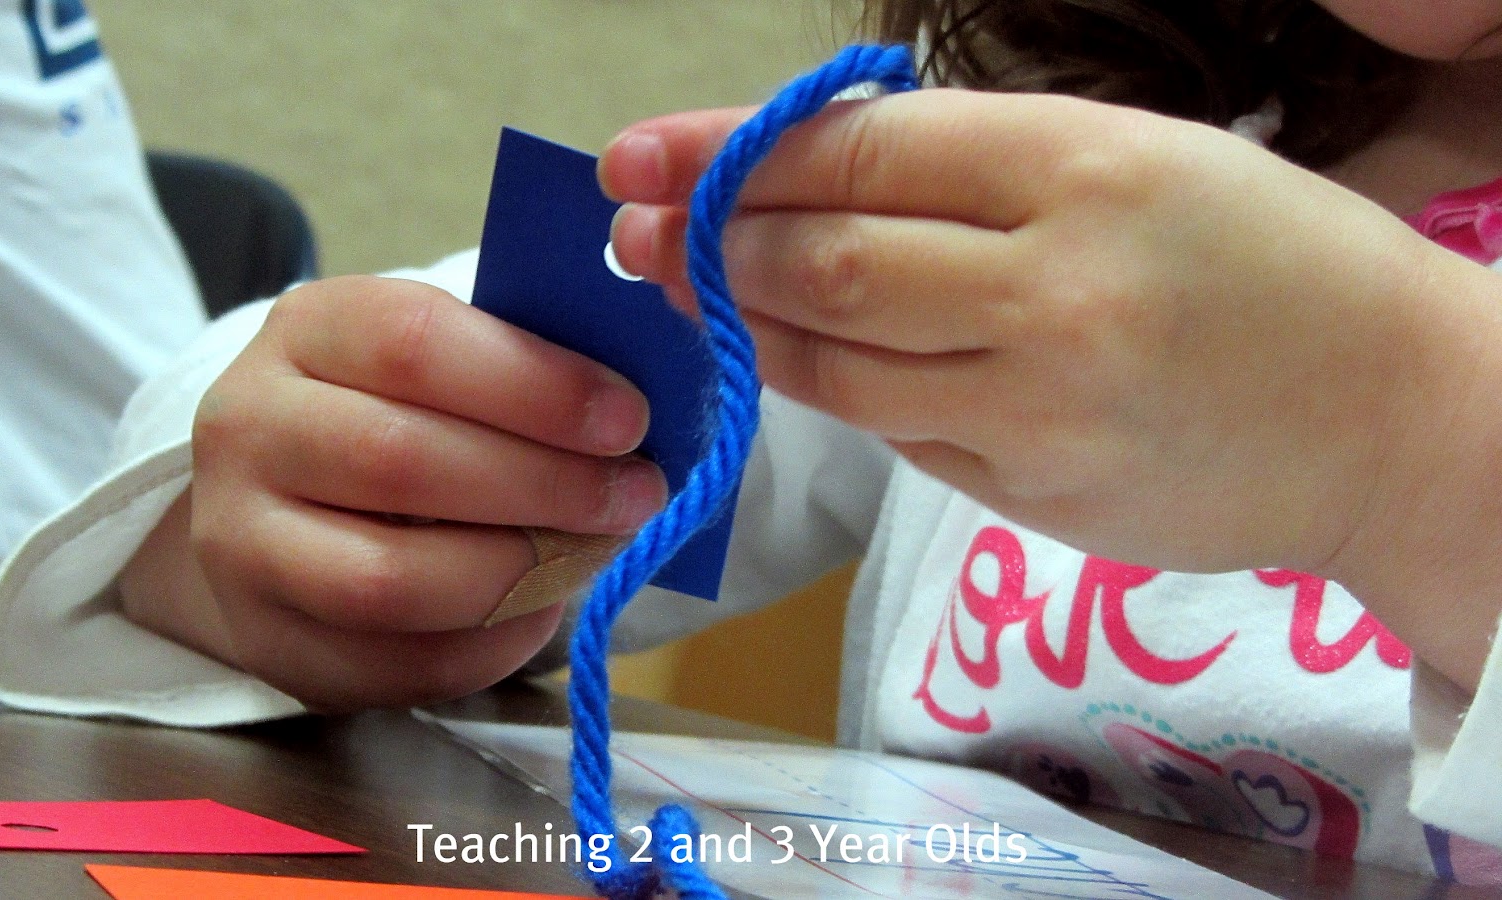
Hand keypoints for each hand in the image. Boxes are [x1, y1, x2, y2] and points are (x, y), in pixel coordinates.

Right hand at [120, 275, 666, 710]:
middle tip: (635, 496)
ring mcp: (242, 545)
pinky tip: (542, 607)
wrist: (273, 502)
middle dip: (544, 485)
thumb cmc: (395, 411)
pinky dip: (491, 644)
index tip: (628, 419)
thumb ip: (521, 367)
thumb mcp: (439, 358)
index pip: (415, 342)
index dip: (535, 385)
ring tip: (593, 554)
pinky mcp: (267, 643)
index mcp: (306, 330)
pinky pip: (397, 664)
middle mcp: (250, 429)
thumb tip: (641, 408)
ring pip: (389, 580)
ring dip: (519, 574)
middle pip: (402, 463)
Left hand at [600, 90, 1501, 598]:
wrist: (1387, 416)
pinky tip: (798, 358)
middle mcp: (1052, 291)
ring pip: (837, 367)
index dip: (729, 156)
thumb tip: (801, 181)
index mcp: (1082, 168)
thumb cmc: (1266, 263)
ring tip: (691, 295)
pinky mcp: (1029, 496)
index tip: (645, 157)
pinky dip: (833, 390)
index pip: (857, 155)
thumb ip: (974, 170)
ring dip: (744, 329)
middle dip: (711, 246)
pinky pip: (896, 433)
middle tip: (641, 234)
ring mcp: (1037, 409)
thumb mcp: (1134, 161)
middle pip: (825, 265)